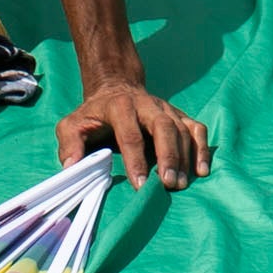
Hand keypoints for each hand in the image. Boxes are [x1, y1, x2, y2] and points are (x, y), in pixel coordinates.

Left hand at [58, 79, 209, 188]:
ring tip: (180, 184)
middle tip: (169, 184)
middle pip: (164, 127)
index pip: (130, 133)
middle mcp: (148, 104)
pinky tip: (202, 170)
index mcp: (120, 106)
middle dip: (168, 156)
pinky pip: (197, 128)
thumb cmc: (93, 115)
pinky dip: (203, 148)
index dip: (136, 159)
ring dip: (184, 157)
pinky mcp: (179, 115)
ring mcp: (167, 109)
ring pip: (182, 129)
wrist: (116, 88)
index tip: (140, 184)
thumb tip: (72, 167)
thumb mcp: (72, 125)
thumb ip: (69, 144)